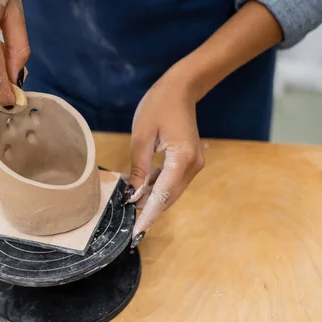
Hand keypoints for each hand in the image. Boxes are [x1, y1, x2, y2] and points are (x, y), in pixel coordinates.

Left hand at [126, 70, 204, 242]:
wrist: (180, 88)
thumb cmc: (157, 107)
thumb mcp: (141, 138)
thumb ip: (140, 170)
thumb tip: (135, 197)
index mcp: (182, 159)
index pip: (163, 195)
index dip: (149, 215)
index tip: (137, 232)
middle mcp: (192, 166)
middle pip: (169, 197)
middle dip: (148, 211)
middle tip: (128, 225)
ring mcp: (193, 164)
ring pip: (170, 191)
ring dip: (151, 199)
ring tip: (129, 206)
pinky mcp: (188, 162)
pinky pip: (171, 181)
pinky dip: (156, 188)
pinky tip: (139, 189)